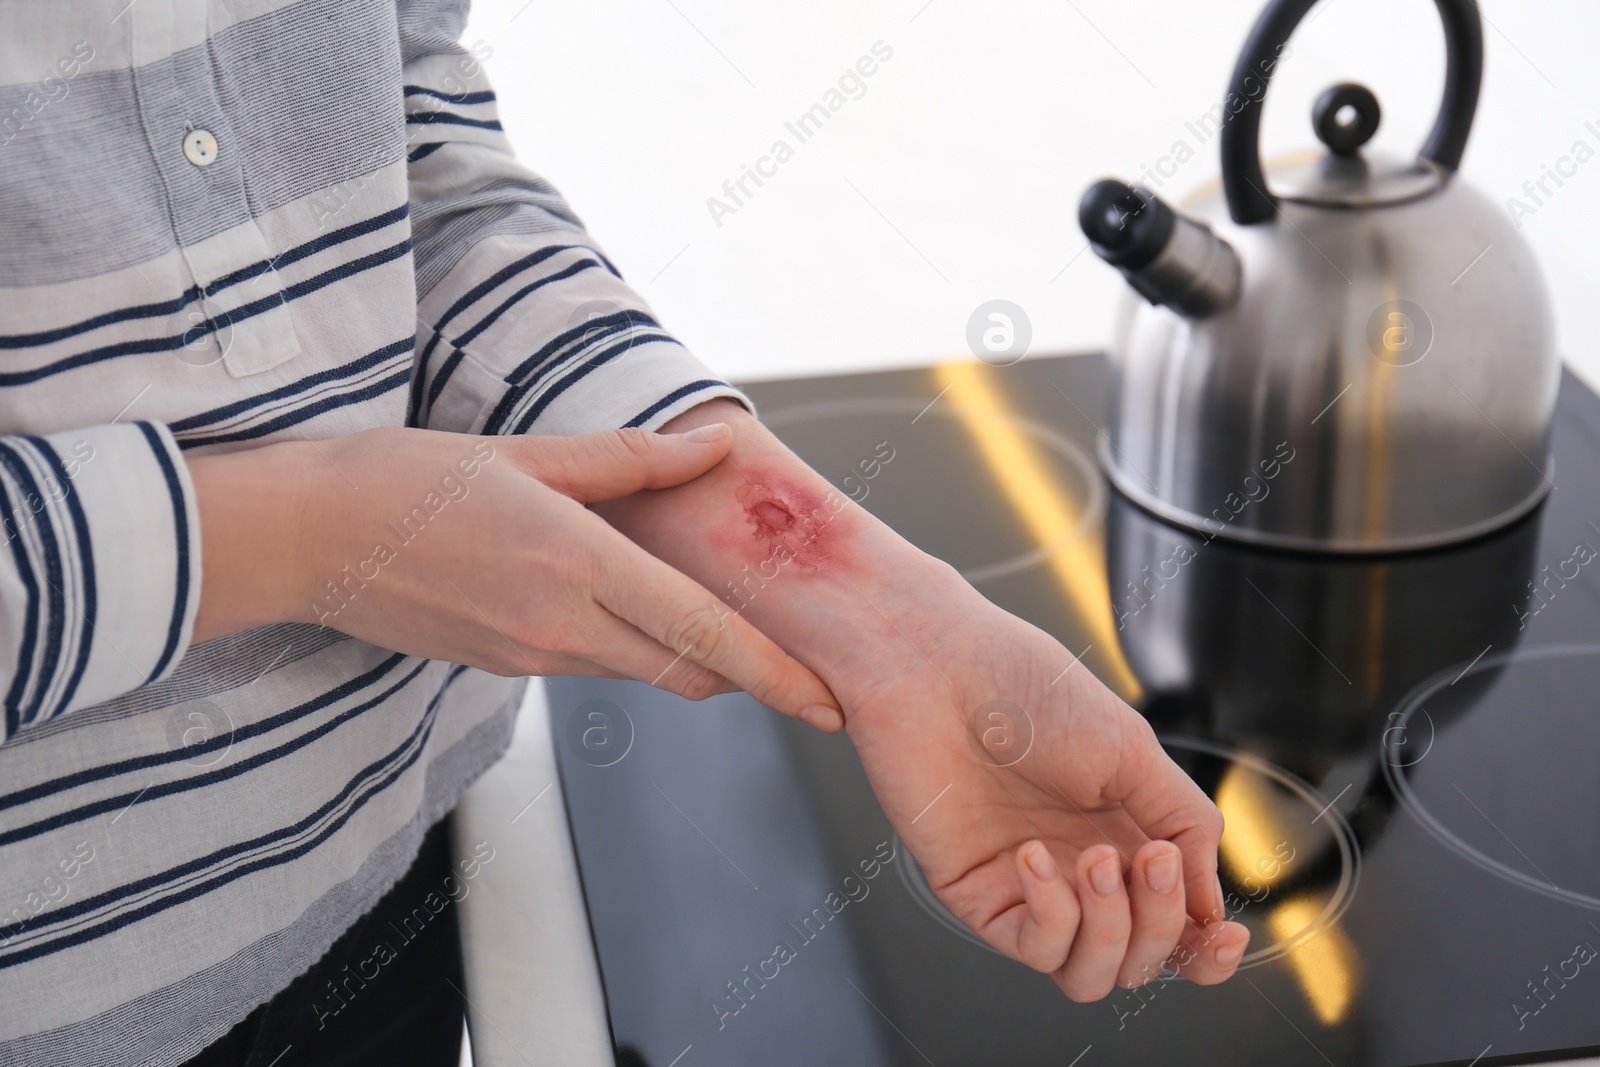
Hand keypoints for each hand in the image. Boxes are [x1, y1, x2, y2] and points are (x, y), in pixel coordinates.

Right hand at [186, 423, 843, 729]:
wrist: (303, 540)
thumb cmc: (404, 481)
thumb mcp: (525, 453)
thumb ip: (632, 460)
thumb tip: (715, 444)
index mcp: (575, 567)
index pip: (703, 635)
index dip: (775, 674)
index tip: (827, 701)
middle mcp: (560, 628)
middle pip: (688, 672)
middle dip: (751, 676)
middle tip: (803, 668)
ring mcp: (531, 656)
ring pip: (643, 670)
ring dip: (695, 658)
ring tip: (737, 630)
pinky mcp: (506, 666)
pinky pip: (594, 663)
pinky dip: (636, 646)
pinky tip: (641, 608)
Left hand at [844, 604, 1250, 998]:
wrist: (941, 669)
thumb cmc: (1027, 687)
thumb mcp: (1133, 748)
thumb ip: (1182, 824)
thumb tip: (1208, 902)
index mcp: (1125, 832)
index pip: (1174, 923)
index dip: (1205, 948)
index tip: (1224, 936)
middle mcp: (1079, 868)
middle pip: (1140, 958)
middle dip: (1159, 923)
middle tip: (1150, 860)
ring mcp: (1028, 887)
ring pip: (1089, 973)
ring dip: (1110, 928)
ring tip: (1094, 860)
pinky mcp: (977, 894)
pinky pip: (1032, 947)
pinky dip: (1051, 914)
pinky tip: (1036, 857)